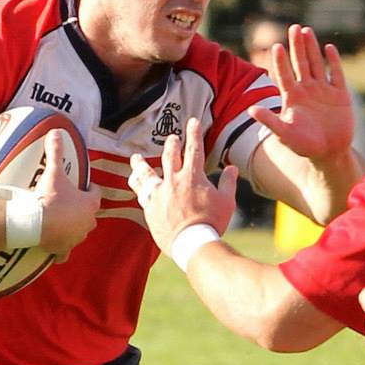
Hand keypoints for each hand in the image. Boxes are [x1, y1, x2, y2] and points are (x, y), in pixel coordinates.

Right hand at [35, 131, 101, 260]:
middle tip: (70, 201)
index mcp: (89, 204)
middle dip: (82, 208)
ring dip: (73, 226)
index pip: (96, 193)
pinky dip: (61, 249)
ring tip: (61, 220)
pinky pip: (65, 251)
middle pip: (89, 214)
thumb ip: (56, 152)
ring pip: (79, 232)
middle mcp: (87, 222)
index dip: (90, 187)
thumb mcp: (53, 172)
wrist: (35, 224)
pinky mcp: (63, 250)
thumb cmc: (50, 198)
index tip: (85, 185)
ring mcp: (76, 238)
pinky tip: (55, 245)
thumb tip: (55, 131)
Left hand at [128, 118, 234, 253]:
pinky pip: (140, 192)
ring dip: (141, 163)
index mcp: (193, 176)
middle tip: (172, 138)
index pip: (194, 149)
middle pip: (170, 156)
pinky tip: (133, 181)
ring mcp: (159, 193)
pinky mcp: (150, 207)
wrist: (192, 243)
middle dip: (172, 144)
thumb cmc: (212, 223)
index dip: (194, 133)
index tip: (193, 121)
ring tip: (135, 158)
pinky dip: (137, 184)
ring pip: (146, 172)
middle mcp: (174, 180)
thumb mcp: (227, 202)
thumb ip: (228, 183)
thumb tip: (231, 168)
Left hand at [253, 24, 354, 160]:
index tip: (275, 47)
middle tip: (293, 27)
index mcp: (292, 97)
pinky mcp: (340, 94)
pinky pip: (336, 74)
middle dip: (297, 46)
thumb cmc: (303, 146)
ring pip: (316, 64)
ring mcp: (324, 91)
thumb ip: (270, 121)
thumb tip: (251, 111)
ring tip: (307, 30)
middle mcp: (307, 90)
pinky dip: (333, 62)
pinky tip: (329, 48)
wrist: (329, 154)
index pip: (284, 74)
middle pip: (300, 63)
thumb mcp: (284, 134)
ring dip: (312, 48)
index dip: (280, 61)